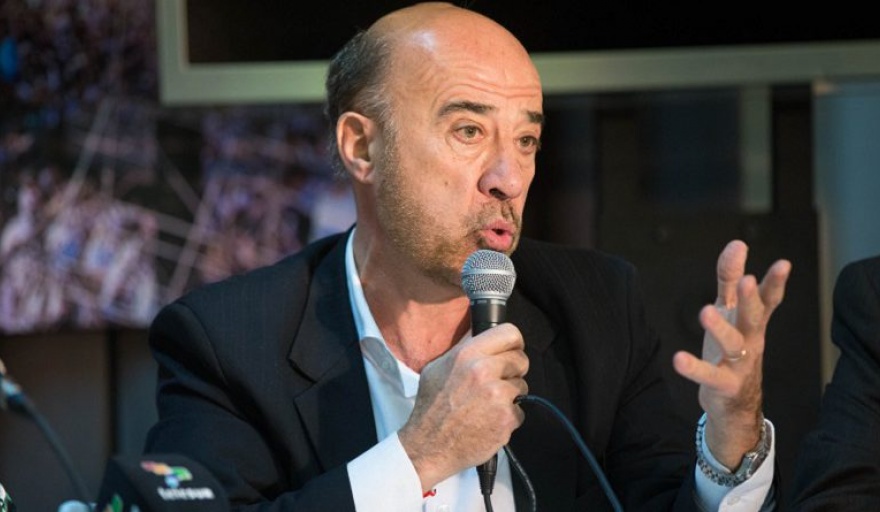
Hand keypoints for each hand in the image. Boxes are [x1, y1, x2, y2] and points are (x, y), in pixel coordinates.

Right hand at [398, 323, 528, 491]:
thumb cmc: (431, 409)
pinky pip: (520, 411)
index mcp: (467, 355)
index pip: (509, 334)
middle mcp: (484, 371)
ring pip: (522, 386)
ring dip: (510, 395)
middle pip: (521, 359)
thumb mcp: (437, 368)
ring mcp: (497, 395)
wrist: (429, 446)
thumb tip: (479, 335)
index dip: (514, 343)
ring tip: (488, 405)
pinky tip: (489, 421)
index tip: (512, 350)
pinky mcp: (506, 418)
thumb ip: (462, 350)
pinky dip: (508, 417)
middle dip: (512, 371)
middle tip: (498, 382)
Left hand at [672, 240, 790, 468]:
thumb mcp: (730, 311)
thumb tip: (738, 243)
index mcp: (752, 322)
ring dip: (720, 328)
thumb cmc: (733, 348)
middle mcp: (750, 341)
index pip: (768, 301)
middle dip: (751, 300)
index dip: (775, 283)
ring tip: (705, 311)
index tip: (783, 264)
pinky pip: (709, 376)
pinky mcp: (723, 384)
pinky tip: (679, 359)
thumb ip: (729, 278)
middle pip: (753, 318)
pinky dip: (694, 368)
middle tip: (747, 281)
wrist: (735, 402)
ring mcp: (739, 364)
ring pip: (732, 344)